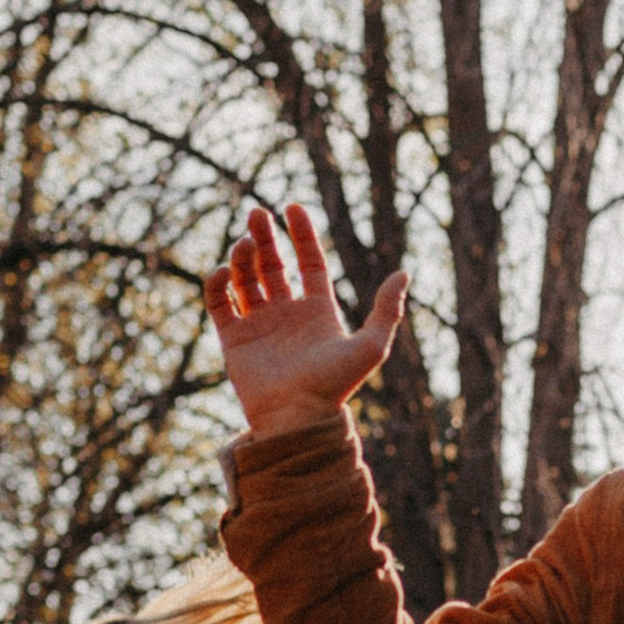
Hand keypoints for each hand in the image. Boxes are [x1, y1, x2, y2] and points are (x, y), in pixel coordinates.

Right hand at [205, 204, 405, 436]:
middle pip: (273, 265)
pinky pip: (219, 302)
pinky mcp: (233, 340)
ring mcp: (259, 326)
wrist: (297, 416)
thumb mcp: (371, 344)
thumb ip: (387, 309)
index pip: (309, 262)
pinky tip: (226, 270)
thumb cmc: (335, 384)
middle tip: (257, 213)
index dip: (302, 234)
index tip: (291, 207)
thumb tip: (404, 273)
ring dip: (242, 256)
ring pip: (246, 279)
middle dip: (264, 237)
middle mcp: (287, 315)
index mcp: (318, 311)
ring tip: (244, 242)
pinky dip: (218, 282)